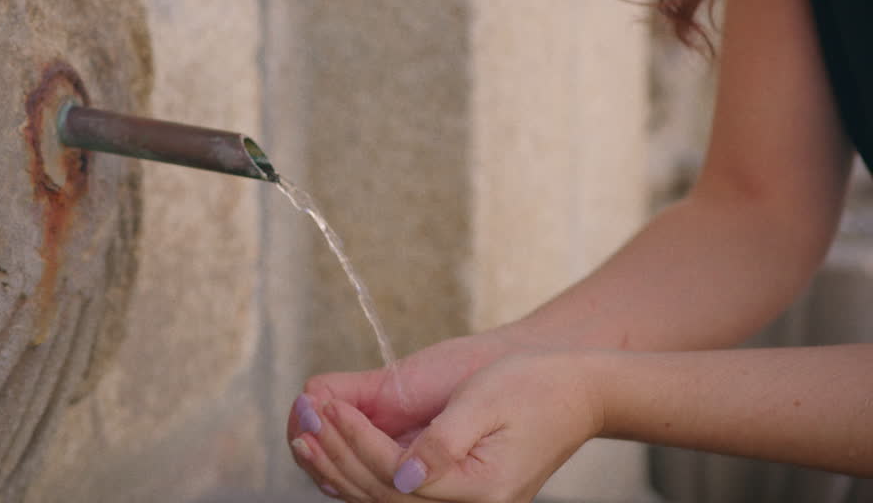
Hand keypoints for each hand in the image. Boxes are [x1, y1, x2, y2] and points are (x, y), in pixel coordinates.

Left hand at [286, 325, 538, 496]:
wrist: (576, 393)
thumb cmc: (534, 386)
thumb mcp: (486, 403)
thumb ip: (443, 442)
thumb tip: (400, 474)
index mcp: (480, 489)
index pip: (395, 475)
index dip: (356, 441)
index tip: (328, 407)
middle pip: (382, 495)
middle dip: (337, 457)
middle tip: (302, 421)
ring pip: (383, 500)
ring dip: (339, 470)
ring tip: (304, 437)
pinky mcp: (454, 493)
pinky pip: (395, 494)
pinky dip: (358, 475)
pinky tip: (331, 451)